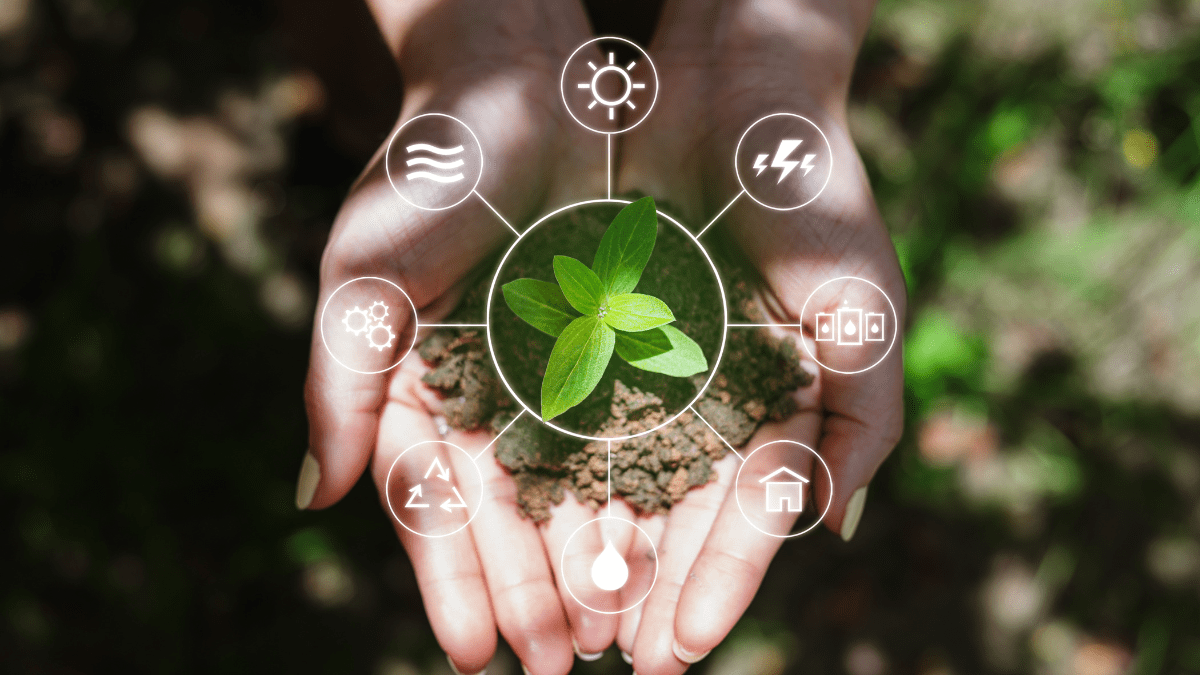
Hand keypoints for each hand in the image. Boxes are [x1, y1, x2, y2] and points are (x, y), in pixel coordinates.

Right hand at [298, 2, 616, 671]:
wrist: (515, 85)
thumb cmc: (424, 174)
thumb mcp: (365, 276)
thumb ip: (338, 385)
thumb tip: (316, 497)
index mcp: (415, 391)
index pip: (432, 505)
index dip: (449, 580)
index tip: (472, 651)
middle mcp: (482, 396)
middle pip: (506, 516)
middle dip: (527, 593)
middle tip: (553, 666)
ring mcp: (549, 376)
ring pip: (570, 490)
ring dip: (584, 565)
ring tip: (606, 638)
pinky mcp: (611, 347)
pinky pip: (628, 433)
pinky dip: (637, 494)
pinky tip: (653, 554)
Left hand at [613, 0, 903, 670]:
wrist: (737, 85)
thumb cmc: (815, 191)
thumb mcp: (860, 302)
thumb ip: (861, 416)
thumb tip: (828, 528)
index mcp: (788, 406)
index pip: (751, 517)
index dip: (721, 585)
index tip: (683, 649)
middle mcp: (719, 399)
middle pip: (680, 515)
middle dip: (650, 589)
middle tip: (616, 664)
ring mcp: (659, 367)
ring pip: (621, 477)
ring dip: (595, 550)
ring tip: (565, 623)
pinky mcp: (602, 329)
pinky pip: (572, 410)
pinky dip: (553, 469)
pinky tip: (527, 526)